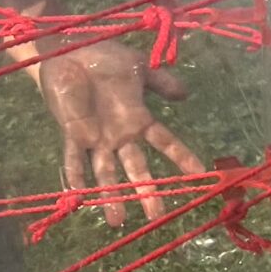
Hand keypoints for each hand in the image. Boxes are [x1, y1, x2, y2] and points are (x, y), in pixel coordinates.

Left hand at [35, 37, 205, 225]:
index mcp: (138, 118)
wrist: (70, 49)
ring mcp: (96, 137)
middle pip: (137, 168)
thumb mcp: (139, 67)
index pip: (165, 141)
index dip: (182, 157)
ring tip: (117, 222)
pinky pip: (74, 159)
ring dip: (111, 196)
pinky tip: (79, 196)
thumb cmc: (105, 58)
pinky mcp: (73, 133)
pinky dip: (76, 176)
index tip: (200, 175)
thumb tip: (186, 95)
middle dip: (147, 192)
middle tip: (156, 218)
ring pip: (106, 172)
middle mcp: (119, 134)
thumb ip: (162, 82)